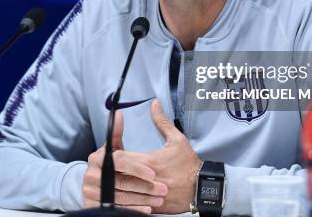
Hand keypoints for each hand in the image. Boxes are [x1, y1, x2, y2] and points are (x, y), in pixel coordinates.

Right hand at [82, 111, 168, 213]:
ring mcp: (91, 192)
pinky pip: (116, 209)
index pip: (119, 160)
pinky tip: (147, 209)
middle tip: (163, 189)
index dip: (136, 167)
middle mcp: (91, 174)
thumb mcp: (120, 146)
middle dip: (144, 187)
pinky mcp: (94, 206)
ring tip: (159, 199)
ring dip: (142, 199)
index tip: (153, 173)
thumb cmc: (115, 165)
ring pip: (121, 197)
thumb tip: (129, 110)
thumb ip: (120, 131)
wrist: (98, 189)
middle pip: (121, 182)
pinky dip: (133, 210)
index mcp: (97, 157)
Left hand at [123, 99, 202, 213]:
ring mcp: (149, 195)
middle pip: (118, 175)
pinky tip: (125, 196)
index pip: (121, 158)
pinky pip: (134, 205)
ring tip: (113, 182)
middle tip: (109, 168)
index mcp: (150, 162)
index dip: (113, 155)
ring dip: (117, 187)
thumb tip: (154, 105)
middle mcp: (147, 180)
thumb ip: (162, 122)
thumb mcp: (177, 140)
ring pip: (123, 193)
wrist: (202, 188)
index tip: (113, 152)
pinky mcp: (153, 208)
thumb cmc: (189, 165)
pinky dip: (128, 201)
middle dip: (112, 171)